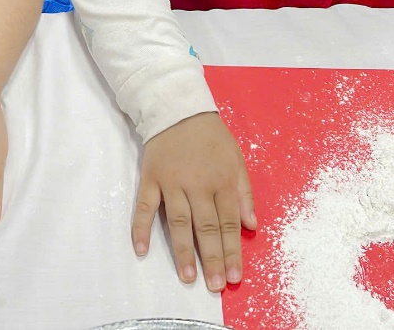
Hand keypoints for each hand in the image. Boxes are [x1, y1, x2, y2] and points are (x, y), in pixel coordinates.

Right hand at [133, 112, 255, 292]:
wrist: (178, 108)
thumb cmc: (211, 137)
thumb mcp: (236, 159)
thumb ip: (245, 193)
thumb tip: (252, 225)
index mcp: (221, 181)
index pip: (229, 222)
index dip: (232, 251)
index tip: (236, 275)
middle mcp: (197, 184)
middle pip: (206, 227)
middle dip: (212, 258)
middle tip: (216, 285)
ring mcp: (171, 182)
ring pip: (178, 222)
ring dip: (182, 251)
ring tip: (187, 277)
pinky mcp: (150, 178)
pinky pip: (144, 206)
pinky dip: (140, 228)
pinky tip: (141, 249)